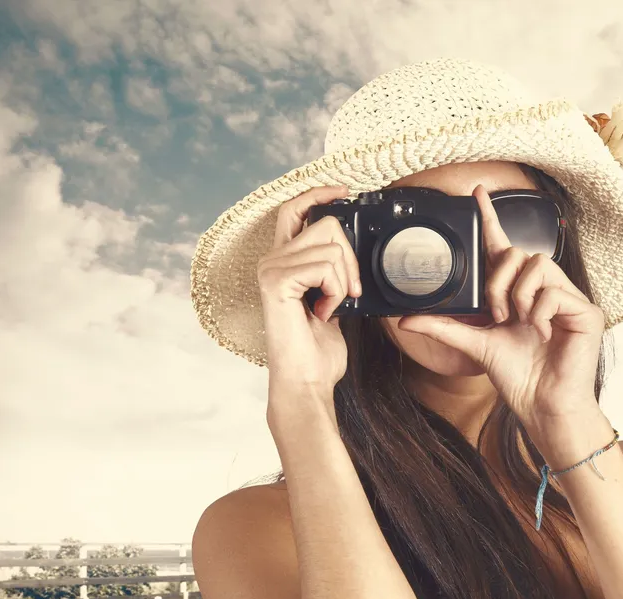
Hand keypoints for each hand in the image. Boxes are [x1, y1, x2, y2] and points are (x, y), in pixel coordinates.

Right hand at [257, 185, 362, 396]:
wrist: (307, 382)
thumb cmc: (318, 351)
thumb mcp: (332, 301)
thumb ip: (334, 272)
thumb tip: (352, 250)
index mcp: (283, 261)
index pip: (295, 210)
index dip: (318, 194)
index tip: (344, 191)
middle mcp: (271, 260)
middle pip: (325, 224)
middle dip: (351, 258)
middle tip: (348, 292)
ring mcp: (270, 269)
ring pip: (331, 247)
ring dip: (344, 281)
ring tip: (330, 308)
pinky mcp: (276, 281)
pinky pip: (325, 266)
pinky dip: (336, 291)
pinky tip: (323, 313)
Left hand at [396, 184, 604, 428]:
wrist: (543, 405)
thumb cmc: (518, 376)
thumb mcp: (475, 345)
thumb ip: (444, 327)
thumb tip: (406, 319)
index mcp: (517, 293)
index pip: (502, 247)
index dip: (490, 219)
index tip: (477, 193)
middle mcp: (542, 290)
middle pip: (517, 252)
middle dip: (498, 282)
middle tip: (498, 314)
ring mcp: (566, 299)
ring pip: (537, 264)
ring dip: (519, 294)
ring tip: (519, 323)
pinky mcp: (585, 311)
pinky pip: (555, 290)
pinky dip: (540, 312)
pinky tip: (541, 333)